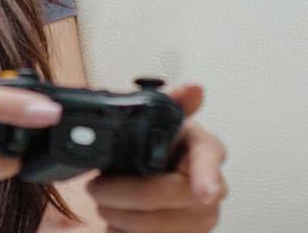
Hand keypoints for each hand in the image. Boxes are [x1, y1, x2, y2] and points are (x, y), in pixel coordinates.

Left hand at [84, 82, 228, 231]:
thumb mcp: (159, 122)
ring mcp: (199, 220)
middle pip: (163, 196)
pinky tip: (117, 222)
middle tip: (97, 187)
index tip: (205, 192)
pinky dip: (121, 232)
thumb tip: (194, 88)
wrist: (148, 178)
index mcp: (206, 151)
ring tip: (104, 202)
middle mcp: (210, 189)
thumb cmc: (157, 149)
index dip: (207, 177)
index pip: (209, 163)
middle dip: (122, 193)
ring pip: (151, 226)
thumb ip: (172, 103)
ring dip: (116, 215)